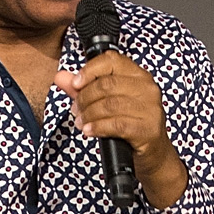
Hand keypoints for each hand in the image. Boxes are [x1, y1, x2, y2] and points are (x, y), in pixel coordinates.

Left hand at [63, 53, 186, 207]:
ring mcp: (150, 108)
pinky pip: (116, 124)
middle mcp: (147, 88)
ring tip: (81, 122)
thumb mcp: (107, 103)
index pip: (111, 60)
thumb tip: (60, 77)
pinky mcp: (148, 128)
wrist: (153, 152)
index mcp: (138, 75)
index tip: (75, 84)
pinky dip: (98, 127)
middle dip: (84, 98)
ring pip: (109, 104)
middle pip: (106, 84)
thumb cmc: (130, 124)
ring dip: (88, 114)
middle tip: (76, 110)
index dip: (89, 70)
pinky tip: (89, 130)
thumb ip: (83, 89)